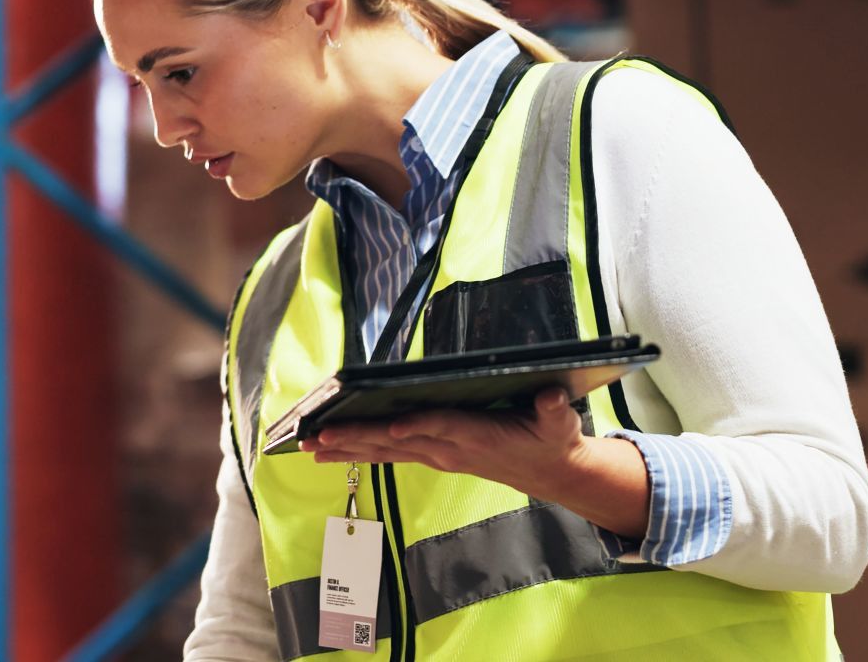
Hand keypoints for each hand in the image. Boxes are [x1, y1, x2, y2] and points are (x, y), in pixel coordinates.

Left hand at [300, 387, 649, 536]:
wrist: (550, 471)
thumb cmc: (550, 438)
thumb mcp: (559, 421)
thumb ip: (554, 409)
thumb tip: (553, 397)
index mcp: (476, 434)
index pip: (439, 427)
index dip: (414, 427)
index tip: (387, 429)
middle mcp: (449, 448)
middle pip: (397, 441)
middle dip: (356, 439)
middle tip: (318, 438)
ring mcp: (437, 454)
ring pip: (385, 451)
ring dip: (346, 448)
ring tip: (309, 447)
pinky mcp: (432, 456)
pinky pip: (388, 455)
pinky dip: (358, 452)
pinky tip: (329, 451)